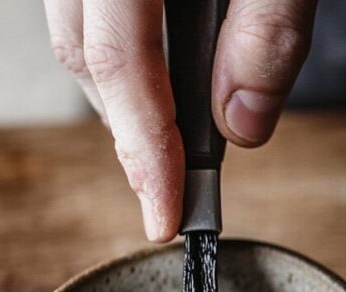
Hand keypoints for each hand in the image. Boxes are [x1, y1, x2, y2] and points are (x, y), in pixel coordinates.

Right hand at [44, 0, 316, 241]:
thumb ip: (266, 33)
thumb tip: (242, 125)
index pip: (118, 63)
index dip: (144, 149)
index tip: (165, 218)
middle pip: (87, 58)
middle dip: (134, 135)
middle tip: (177, 193)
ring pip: (80, 40)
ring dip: (128, 97)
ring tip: (179, 141)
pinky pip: (94, 18)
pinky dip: (128, 58)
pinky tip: (170, 79)